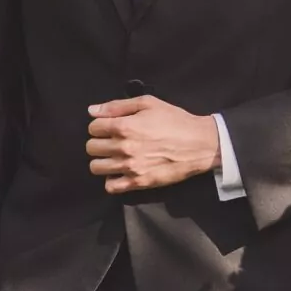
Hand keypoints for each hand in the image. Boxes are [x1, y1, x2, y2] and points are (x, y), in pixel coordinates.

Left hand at [87, 95, 220, 192]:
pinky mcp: (138, 182)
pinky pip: (110, 186)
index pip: (93, 127)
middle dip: (99, 142)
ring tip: (114, 157)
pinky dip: (111, 180)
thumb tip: (92, 111)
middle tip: (112, 141)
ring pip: (96, 167)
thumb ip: (117, 106)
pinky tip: (120, 172)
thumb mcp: (148, 104)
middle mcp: (123, 147)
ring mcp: (129, 167)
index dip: (100, 125)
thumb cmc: (175, 121)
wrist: (199, 144)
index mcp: (124, 126)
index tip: (109, 127)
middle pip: (91, 147)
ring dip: (102, 160)